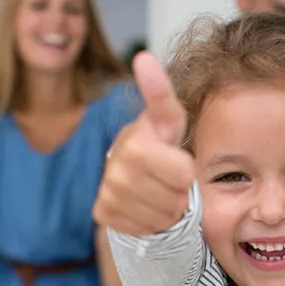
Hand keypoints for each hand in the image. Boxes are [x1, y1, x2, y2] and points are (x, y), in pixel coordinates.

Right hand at [92, 51, 196, 235]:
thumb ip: (163, 99)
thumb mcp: (169, 124)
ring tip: (159, 194)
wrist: (131, 185)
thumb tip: (143, 58)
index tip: (146, 59)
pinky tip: (144, 208)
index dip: (156, 88)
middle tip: (172, 181)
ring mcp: (108, 184)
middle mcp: (119, 155)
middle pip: (180, 188)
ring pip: (163, 214)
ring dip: (169, 210)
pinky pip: (143, 227)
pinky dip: (151, 224)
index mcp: (141, 132)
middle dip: (183, 190)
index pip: (165, 118)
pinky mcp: (101, 210)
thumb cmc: (158, 149)